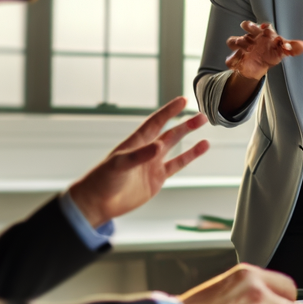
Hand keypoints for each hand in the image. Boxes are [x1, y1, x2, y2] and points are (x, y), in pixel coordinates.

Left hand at [67, 97, 210, 229]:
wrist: (99, 202)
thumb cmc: (102, 179)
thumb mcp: (118, 165)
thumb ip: (139, 155)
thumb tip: (159, 146)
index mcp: (135, 142)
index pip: (155, 122)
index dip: (169, 111)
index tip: (182, 101)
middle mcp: (146, 150)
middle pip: (169, 132)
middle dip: (184, 123)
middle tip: (201, 116)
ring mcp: (153, 164)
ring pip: (175, 146)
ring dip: (189, 136)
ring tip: (203, 126)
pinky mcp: (157, 178)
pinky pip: (177, 164)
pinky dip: (190, 156)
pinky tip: (201, 147)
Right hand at [225, 20, 302, 80]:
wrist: (259, 66)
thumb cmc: (271, 53)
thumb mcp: (282, 51)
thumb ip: (292, 48)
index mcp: (264, 34)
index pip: (265, 27)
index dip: (264, 26)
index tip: (265, 28)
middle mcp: (252, 37)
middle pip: (248, 27)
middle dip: (249, 26)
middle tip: (249, 27)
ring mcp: (242, 46)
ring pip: (235, 40)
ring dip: (240, 43)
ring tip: (249, 49)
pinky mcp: (235, 58)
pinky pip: (230, 59)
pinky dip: (232, 61)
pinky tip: (238, 63)